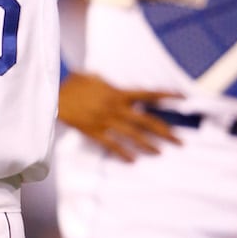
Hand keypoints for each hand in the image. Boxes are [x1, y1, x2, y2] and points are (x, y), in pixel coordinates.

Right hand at [57, 72, 182, 161]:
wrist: (53, 98)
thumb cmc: (71, 85)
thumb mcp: (90, 77)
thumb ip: (102, 80)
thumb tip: (104, 79)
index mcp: (117, 93)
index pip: (148, 94)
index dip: (166, 95)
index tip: (183, 97)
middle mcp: (115, 108)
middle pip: (146, 121)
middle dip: (165, 132)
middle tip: (181, 141)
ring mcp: (105, 121)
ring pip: (133, 135)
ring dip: (148, 145)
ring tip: (161, 152)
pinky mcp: (94, 132)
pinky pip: (112, 145)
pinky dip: (122, 153)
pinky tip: (132, 160)